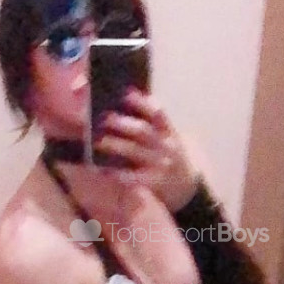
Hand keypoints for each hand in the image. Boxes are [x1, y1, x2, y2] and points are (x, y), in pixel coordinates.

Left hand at [95, 91, 199, 211]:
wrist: (185, 189)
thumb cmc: (167, 158)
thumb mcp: (167, 139)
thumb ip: (151, 125)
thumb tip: (122, 103)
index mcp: (168, 132)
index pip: (157, 113)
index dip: (142, 102)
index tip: (125, 94)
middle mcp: (165, 146)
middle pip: (143, 131)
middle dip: (122, 123)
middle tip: (103, 118)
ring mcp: (159, 165)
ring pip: (135, 151)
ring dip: (115, 144)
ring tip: (98, 141)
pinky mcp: (152, 183)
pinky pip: (132, 177)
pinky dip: (117, 172)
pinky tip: (102, 169)